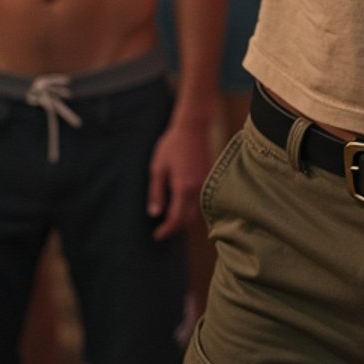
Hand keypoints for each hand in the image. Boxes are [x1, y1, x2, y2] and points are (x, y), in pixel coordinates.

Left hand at [147, 117, 211, 239]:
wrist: (193, 127)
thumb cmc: (172, 145)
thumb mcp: (158, 168)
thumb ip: (156, 192)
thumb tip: (154, 213)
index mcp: (183, 187)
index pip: (176, 218)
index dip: (166, 230)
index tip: (157, 236)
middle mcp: (197, 188)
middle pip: (189, 219)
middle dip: (176, 228)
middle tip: (163, 231)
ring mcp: (205, 183)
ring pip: (197, 212)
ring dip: (185, 220)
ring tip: (171, 221)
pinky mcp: (209, 178)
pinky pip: (202, 201)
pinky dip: (192, 209)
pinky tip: (183, 206)